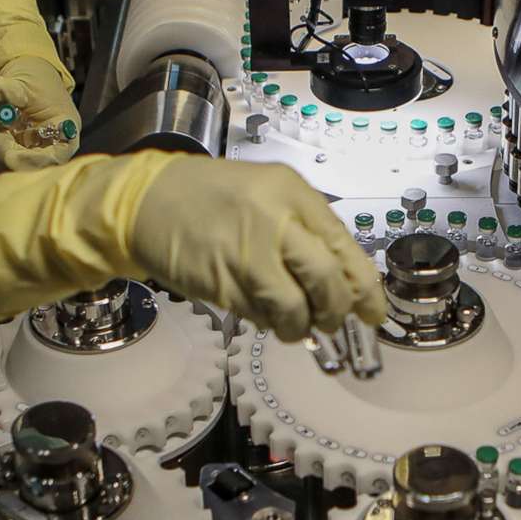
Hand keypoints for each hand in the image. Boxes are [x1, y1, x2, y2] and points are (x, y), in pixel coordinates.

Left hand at [0, 0, 78, 172]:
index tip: (5, 147)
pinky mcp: (10, 145)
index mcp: (62, 132)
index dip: (26, 160)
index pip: (48, 161)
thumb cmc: (31, 66)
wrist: (18, 59)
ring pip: (1, 158)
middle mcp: (48, 144)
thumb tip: (0, 88)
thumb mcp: (24, 74)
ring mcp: (27, 147)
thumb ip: (13, 88)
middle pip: (20, 164)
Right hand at [129, 158, 385, 340]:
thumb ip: (307, 230)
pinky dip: (269, 322)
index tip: (373, 312)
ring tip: (295, 324)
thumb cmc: (213, 197)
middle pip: (325, 279)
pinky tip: (262, 312)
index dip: (365, 288)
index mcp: (291, 193)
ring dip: (301, 326)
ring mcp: (245, 254)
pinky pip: (259, 315)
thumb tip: (344, 282)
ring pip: (293, 307)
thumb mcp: (269, 194)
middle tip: (333, 320)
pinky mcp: (221, 283)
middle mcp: (272, 220)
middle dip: (336, 310)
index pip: (343, 246)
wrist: (147, 201)